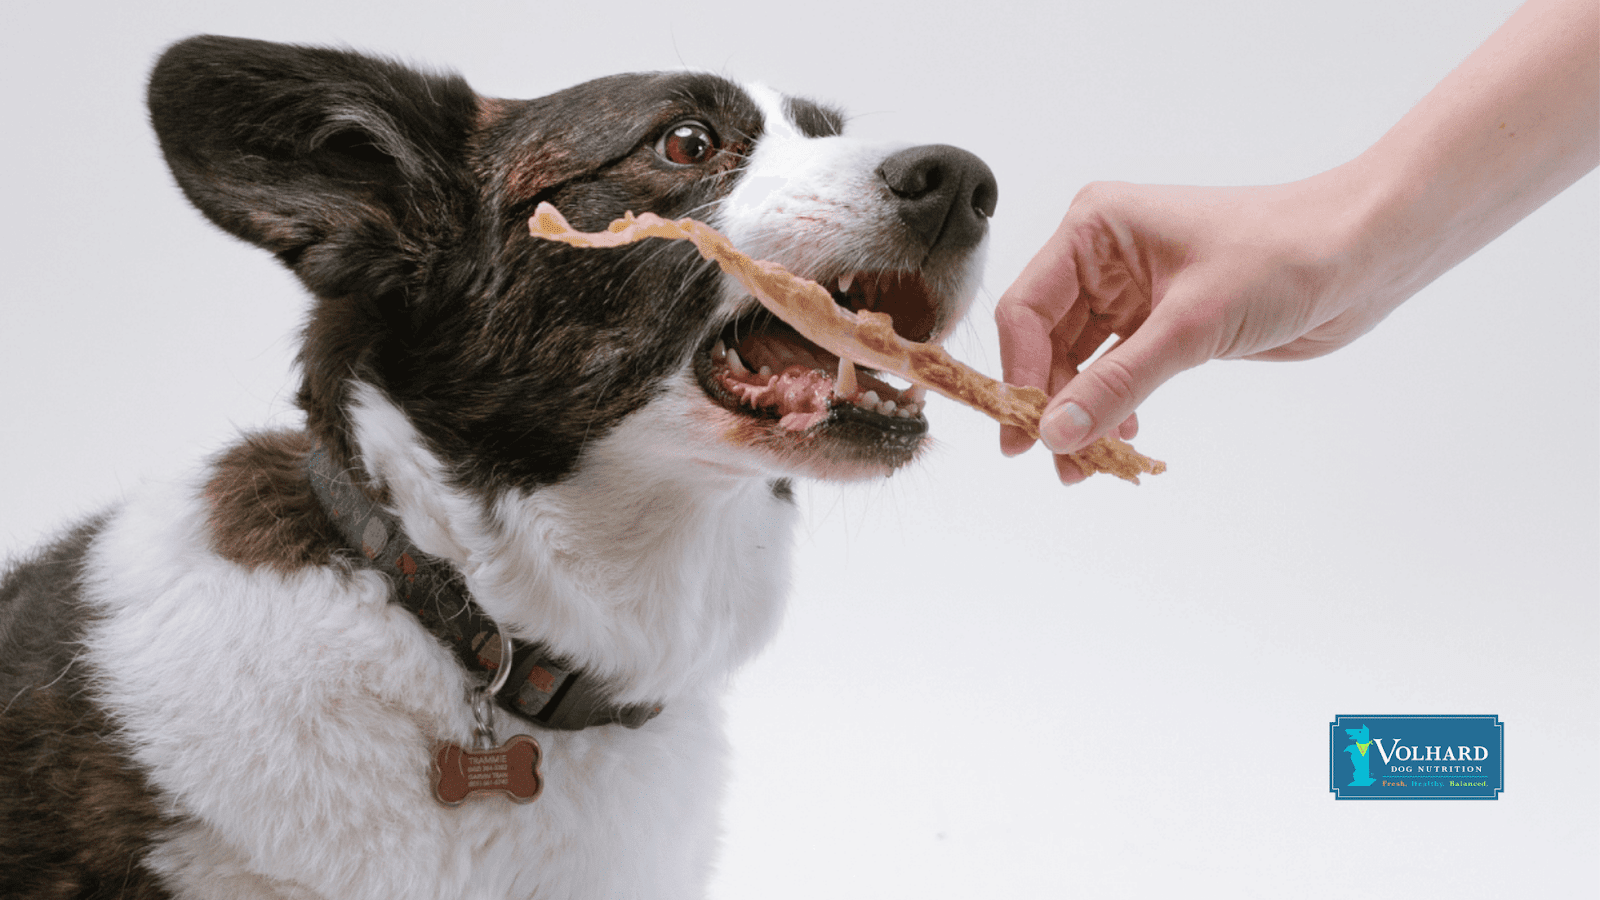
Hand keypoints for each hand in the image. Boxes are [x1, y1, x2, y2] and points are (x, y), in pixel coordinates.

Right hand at [995, 175, 1398, 482]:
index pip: (1027, 309)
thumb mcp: (1191, 324)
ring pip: (1080, 364)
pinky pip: (1116, 373)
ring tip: (1089, 466)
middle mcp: (1103, 257)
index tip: (1025, 433)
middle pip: (1047, 342)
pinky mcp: (1163, 323)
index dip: (1020, 373)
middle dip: (1050, 404)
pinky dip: (1115, 408)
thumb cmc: (1284, 255)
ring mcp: (1132, 291)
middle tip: (1058, 463)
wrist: (1364, 254)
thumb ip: (1117, 383)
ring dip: (1081, 415)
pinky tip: (1126, 438)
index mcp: (1095, 229)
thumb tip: (1055, 434)